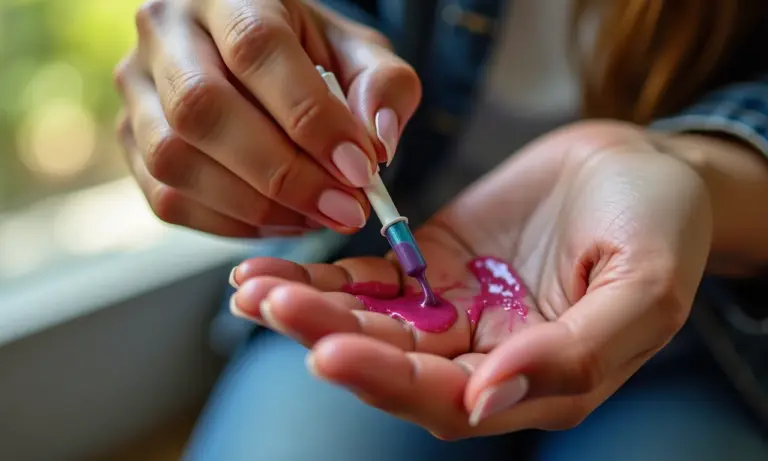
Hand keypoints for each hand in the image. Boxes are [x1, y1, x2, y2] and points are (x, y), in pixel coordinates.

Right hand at [114, 0, 419, 236]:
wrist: (247, 53)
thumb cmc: (307, 53)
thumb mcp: (356, 52)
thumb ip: (383, 85)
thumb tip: (378, 141)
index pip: (258, 48)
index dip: (310, 117)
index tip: (361, 169)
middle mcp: (165, 32)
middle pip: (203, 109)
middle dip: (283, 174)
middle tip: (345, 210)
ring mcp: (136, 88)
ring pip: (174, 159)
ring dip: (256, 206)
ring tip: (318, 217)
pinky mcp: (129, 141)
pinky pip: (168, 197)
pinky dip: (231, 224)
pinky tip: (282, 221)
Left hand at [229, 121, 712, 438]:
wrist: (637, 165)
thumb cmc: (660, 225)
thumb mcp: (647, 288)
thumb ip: (578, 352)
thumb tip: (491, 397)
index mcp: (537, 380)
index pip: (450, 400)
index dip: (390, 381)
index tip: (333, 351)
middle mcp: (485, 356)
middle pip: (395, 363)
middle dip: (331, 338)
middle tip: (277, 307)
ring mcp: (454, 311)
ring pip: (371, 323)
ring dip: (312, 310)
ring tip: (255, 291)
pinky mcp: (431, 267)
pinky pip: (371, 279)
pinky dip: (324, 276)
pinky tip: (276, 273)